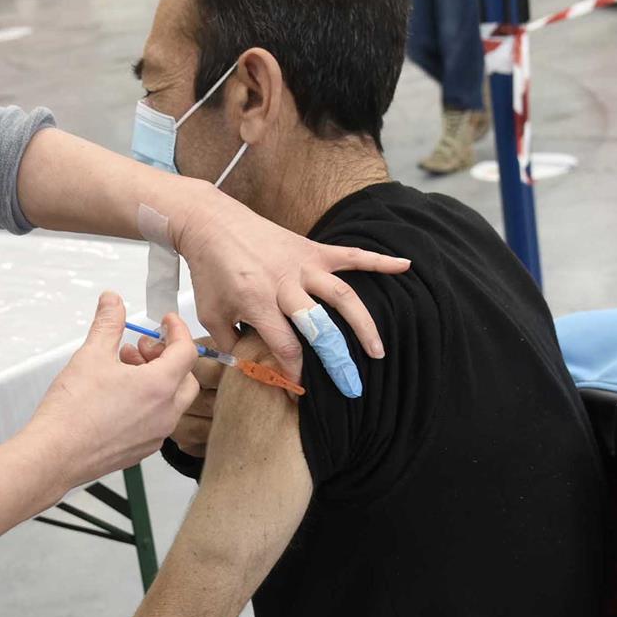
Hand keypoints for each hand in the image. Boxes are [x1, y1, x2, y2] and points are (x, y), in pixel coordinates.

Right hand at [26, 293, 199, 492]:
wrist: (54, 454)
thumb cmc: (72, 412)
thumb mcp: (91, 355)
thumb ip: (108, 323)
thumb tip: (113, 302)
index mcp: (159, 387)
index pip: (186, 351)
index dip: (177, 330)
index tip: (166, 322)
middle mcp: (165, 414)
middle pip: (186, 377)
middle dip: (167, 357)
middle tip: (140, 348)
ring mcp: (156, 435)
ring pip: (173, 400)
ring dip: (157, 379)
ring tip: (123, 368)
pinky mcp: (142, 449)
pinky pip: (158, 420)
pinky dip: (149, 402)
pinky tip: (120, 395)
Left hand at [168, 186, 408, 379]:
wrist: (213, 224)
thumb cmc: (212, 272)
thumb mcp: (211, 314)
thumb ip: (231, 343)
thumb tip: (253, 367)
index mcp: (257, 301)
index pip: (285, 346)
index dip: (295, 373)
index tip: (302, 392)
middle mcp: (284, 284)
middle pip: (318, 326)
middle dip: (336, 359)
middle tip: (351, 384)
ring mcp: (302, 265)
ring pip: (341, 295)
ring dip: (363, 324)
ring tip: (378, 351)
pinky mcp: (312, 249)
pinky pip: (350, 254)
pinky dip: (378, 260)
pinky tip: (405, 266)